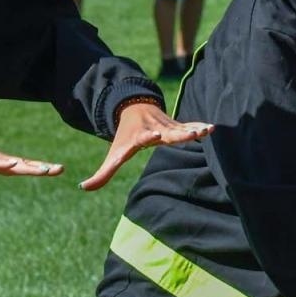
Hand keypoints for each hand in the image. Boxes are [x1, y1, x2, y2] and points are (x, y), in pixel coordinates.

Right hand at [0, 123, 61, 206]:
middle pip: (22, 165)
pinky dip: (2, 163)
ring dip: (27, 166)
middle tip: (60, 169)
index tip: (57, 170)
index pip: (22, 168)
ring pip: (10, 163)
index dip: (39, 169)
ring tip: (44, 169)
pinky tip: (14, 164)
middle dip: (40, 168)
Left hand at [79, 102, 213, 190]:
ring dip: (194, 129)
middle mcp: (155, 129)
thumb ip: (102, 172)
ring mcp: (167, 125)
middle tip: (191, 135)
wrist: (134, 108)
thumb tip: (83, 187)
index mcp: (139, 136)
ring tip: (207, 130)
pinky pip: (189, 125)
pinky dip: (199, 126)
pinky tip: (212, 128)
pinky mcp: (176, 124)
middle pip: (168, 132)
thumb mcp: (115, 153)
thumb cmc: (125, 136)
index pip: (144, 137)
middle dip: (180, 134)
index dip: (148, 137)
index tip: (154, 136)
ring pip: (182, 128)